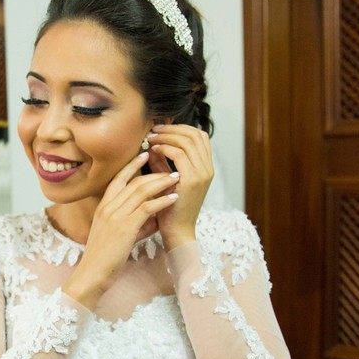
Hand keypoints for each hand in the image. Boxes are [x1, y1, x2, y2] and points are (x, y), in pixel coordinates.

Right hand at [63, 151, 180, 308]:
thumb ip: (132, 221)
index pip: (118, 178)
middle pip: (133, 181)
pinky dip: (162, 201)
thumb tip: (152, 218)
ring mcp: (115, 216)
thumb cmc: (104, 257)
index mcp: (103, 206)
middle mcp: (108, 207)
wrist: (92, 273)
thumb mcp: (114, 233)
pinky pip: (147, 208)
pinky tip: (174, 198)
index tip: (145, 154)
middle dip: (154, 172)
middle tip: (171, 166)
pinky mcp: (125, 227)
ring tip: (176, 177)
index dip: (132, 165)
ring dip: (161, 182)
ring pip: (141, 190)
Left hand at [145, 124, 212, 249]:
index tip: (161, 129)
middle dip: (172, 128)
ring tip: (151, 138)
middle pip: (195, 134)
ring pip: (187, 141)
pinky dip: (165, 148)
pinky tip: (153, 150)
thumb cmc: (169, 208)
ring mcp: (202, 174)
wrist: (177, 231)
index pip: (200, 136)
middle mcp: (208, 169)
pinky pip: (180, 154)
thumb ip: (161, 162)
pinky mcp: (192, 180)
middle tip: (154, 130)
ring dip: (167, 136)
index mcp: (205, 167)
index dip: (180, 128)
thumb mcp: (166, 180)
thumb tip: (150, 144)